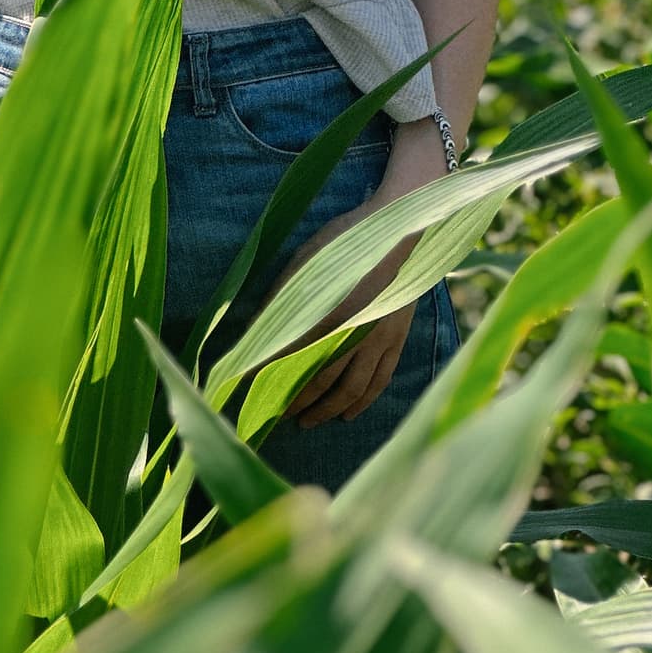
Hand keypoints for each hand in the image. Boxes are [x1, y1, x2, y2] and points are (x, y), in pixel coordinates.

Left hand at [254, 200, 419, 427]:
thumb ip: (282, 298)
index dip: (271, 377)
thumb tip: (257, 329)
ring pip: (352, 390)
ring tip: (306, 422)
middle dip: (296, 402)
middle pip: (322, 381)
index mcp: (328, 315)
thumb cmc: (346, 240)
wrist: (399, 230)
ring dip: (327, 410)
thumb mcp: (305, 262)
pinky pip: (379, 381)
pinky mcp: (396, 339)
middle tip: (276, 415)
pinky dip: (362, 402)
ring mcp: (379, 340)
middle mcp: (354, 334)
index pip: (293, 357)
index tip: (252, 391)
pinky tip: (348, 414)